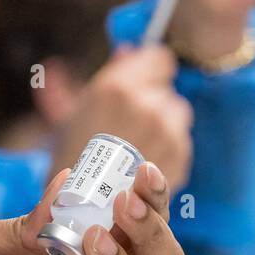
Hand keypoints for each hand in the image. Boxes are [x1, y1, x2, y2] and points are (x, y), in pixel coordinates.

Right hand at [51, 45, 193, 187]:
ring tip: (139, 145)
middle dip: (154, 101)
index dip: (150, 71)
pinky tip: (146, 161)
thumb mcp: (77, 107)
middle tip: (131, 123)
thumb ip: (105, 75)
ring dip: (164, 125)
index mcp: (118, 87)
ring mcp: (166, 133)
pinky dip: (168, 148)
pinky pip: (182, 140)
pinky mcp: (179, 158)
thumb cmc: (72, 154)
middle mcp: (146, 106)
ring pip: (177, 115)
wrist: (79, 206)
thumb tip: (129, 49)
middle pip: (168, 89)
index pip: (160, 59)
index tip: (141, 84)